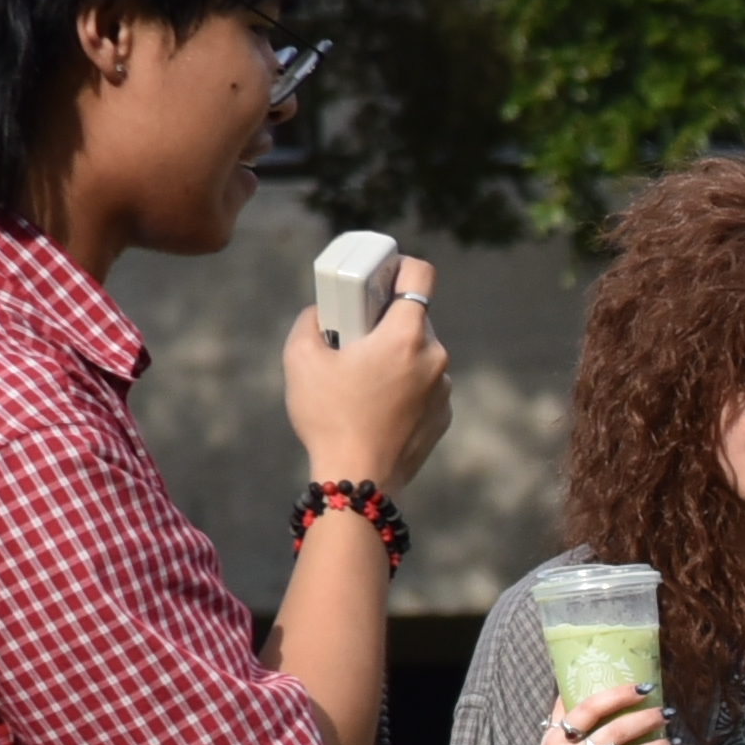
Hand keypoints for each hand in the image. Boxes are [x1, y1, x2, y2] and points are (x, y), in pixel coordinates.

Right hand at [279, 253, 450, 489]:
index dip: (400, 266)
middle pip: (414, 318)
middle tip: (354, 337)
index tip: (383, 273)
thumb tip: (324, 311)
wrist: (359, 478)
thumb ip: (311, 320)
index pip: (420, 276)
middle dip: (385, 321)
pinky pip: (424, 385)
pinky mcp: (443, 415)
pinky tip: (376, 404)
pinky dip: (404, 385)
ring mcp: (444, 389)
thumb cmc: (329, 416)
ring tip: (361, 378)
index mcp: (406, 336)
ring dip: (395, 356)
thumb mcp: (301, 358)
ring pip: (419, 354)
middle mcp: (435, 357)